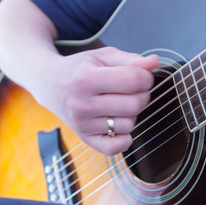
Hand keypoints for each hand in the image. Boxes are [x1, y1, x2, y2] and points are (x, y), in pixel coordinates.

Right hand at [33, 47, 157, 154]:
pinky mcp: (85, 138)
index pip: (134, 80)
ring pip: (129, 125)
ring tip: (119, 104)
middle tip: (132, 90)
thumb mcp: (103, 56)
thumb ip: (131, 59)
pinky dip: (124, 139)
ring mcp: (83, 124)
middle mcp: (82, 104)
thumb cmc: (81, 68)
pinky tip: (118, 124)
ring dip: (132, 114)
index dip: (146, 77)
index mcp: (87, 78)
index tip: (142, 76)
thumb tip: (155, 63)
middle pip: (135, 104)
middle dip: (142, 94)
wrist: (49, 83)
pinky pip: (115, 148)